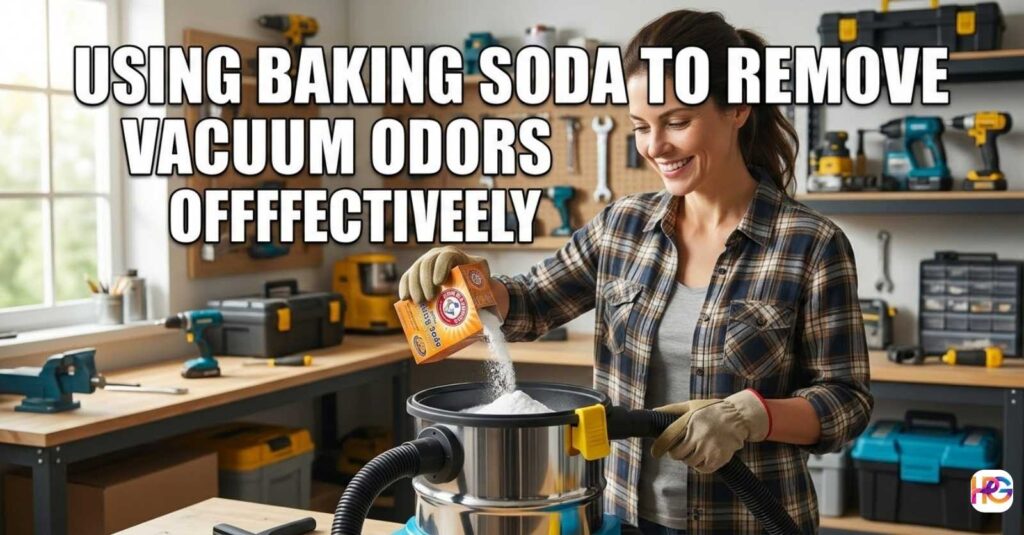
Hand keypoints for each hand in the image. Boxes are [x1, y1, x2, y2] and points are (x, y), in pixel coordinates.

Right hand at [398, 246, 488, 302]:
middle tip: (427, 299)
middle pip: (427, 263)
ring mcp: (425, 262)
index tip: (439, 282)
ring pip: (415, 270)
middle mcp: (438, 255)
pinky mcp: (416, 273)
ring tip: (418, 303)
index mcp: (456, 255)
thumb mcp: (484, 286)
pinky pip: (407, 277)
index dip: (440, 267)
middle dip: (425, 281)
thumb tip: (483, 313)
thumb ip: (485, 295)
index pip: (446, 256)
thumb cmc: (478, 286)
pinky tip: (404, 298)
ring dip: (414, 286)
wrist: (470, 284)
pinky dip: (404, 287)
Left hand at [651, 389, 770, 472]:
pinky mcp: (718, 458)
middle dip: (677, 453)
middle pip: (677, 454)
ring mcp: (708, 448)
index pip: (668, 439)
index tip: (655, 452)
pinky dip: (701, 466)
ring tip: (696, 451)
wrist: (739, 417)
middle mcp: (698, 436)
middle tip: (683, 449)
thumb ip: (672, 409)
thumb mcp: (692, 405)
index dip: (660, 447)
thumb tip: (653, 411)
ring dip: (690, 459)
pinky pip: (703, 469)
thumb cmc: (712, 410)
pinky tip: (704, 457)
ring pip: (690, 462)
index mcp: (689, 422)